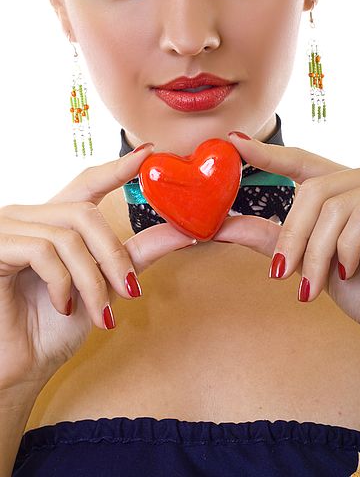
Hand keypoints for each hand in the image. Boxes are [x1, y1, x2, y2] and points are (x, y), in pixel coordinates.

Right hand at [0, 145, 196, 391]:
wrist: (20, 366)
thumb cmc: (54, 326)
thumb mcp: (104, 284)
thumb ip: (135, 254)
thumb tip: (182, 232)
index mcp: (53, 221)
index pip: (87, 182)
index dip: (117, 168)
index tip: (149, 153)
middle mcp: (29, 216)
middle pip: (85, 213)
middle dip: (114, 254)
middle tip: (131, 291)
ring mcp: (8, 228)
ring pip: (69, 236)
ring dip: (93, 279)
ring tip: (101, 312)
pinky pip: (43, 252)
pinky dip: (64, 283)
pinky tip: (64, 307)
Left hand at [213, 132, 359, 351]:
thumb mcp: (313, 261)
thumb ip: (274, 239)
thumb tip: (224, 226)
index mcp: (348, 187)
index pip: (303, 161)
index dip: (269, 152)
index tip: (236, 141)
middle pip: (312, 189)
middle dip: (291, 235)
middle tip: (281, 272)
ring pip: (332, 206)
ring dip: (315, 252)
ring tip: (313, 285)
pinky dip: (346, 248)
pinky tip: (348, 271)